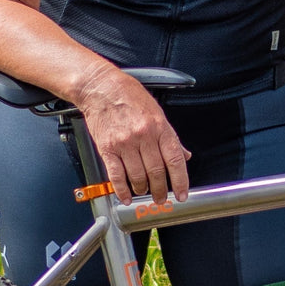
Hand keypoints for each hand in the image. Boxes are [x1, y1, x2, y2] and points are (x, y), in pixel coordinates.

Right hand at [74, 65, 190, 203]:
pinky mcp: (107, 148)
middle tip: (161, 198)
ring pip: (138, 176)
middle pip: (157, 172)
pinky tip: (126, 196)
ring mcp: (125, 143)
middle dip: (161, 190)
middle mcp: (143, 136)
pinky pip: (116, 175)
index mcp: (159, 126)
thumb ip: (170, 136)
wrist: (101, 87)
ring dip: (142, 189)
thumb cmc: (129, 95)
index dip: (181, 181)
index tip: (182, 194)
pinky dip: (122, 190)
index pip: (175, 159)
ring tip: (144, 192)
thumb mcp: (156, 111)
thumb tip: (183, 154)